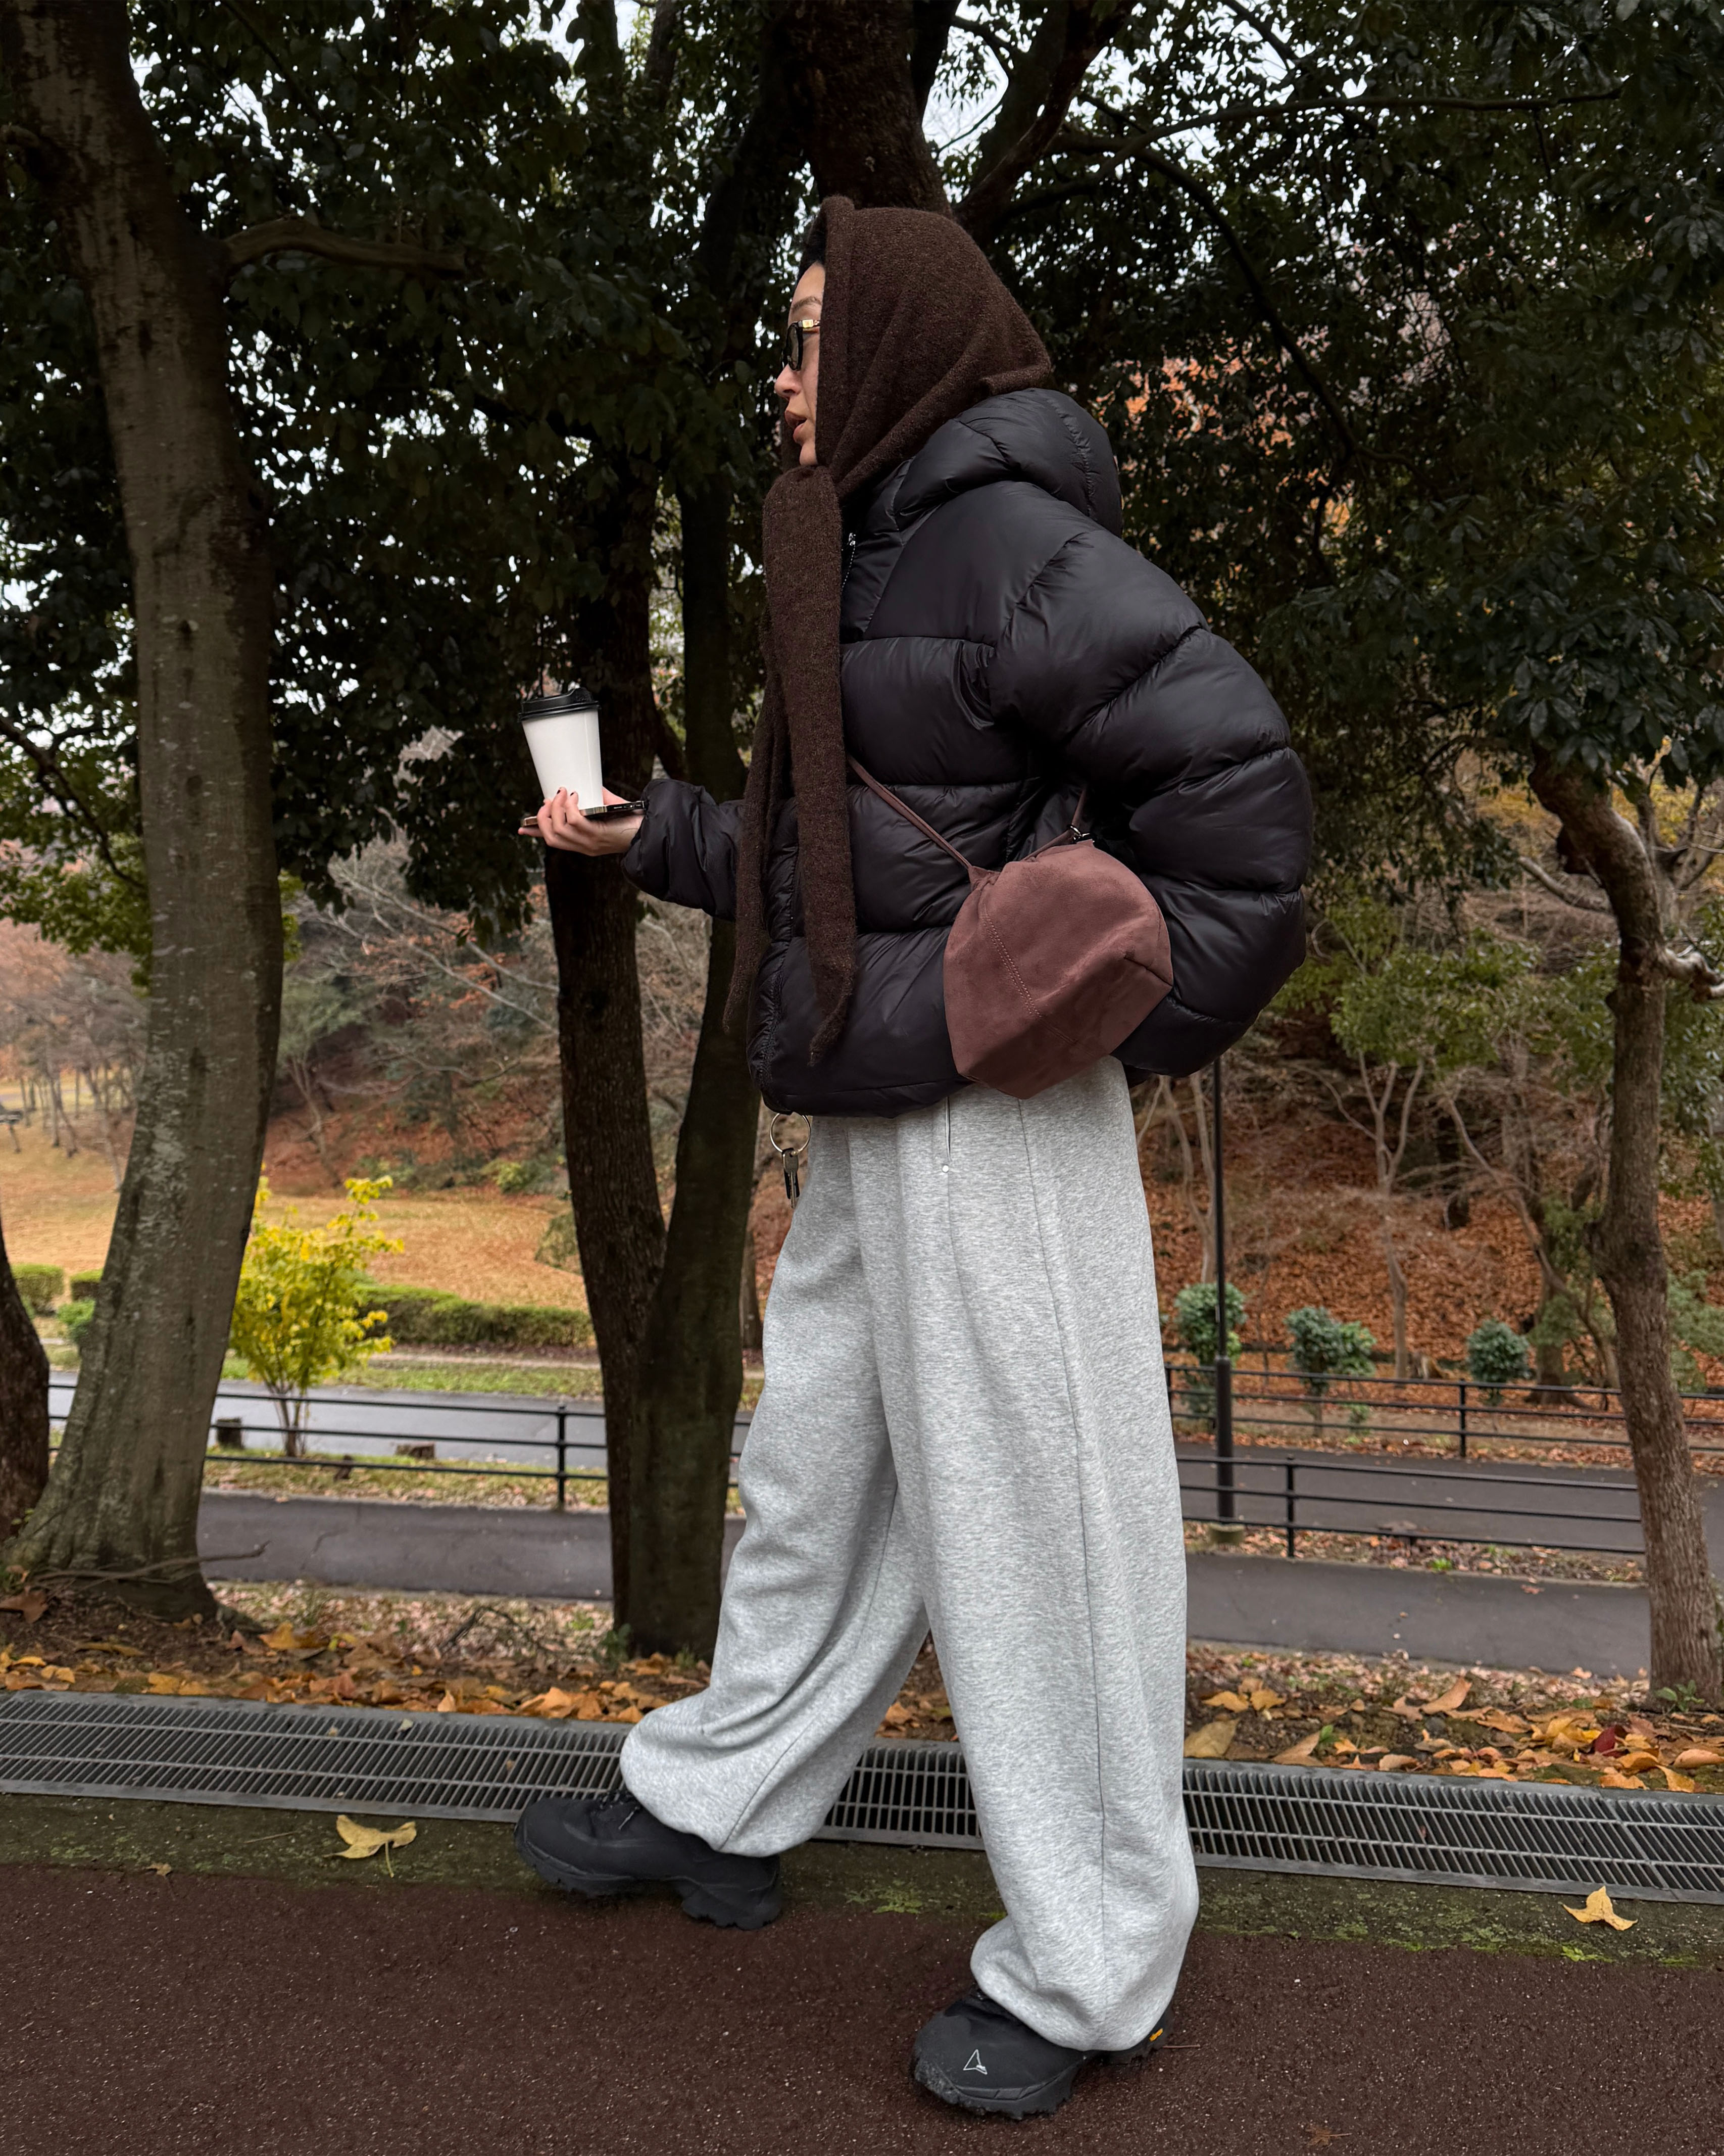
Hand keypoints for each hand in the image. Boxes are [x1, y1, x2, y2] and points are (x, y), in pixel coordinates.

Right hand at [518, 788, 643, 855]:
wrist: (652, 830)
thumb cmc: (633, 820)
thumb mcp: (608, 810)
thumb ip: (596, 799)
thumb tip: (586, 784)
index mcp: (583, 843)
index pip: (554, 840)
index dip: (536, 833)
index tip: (522, 827)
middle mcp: (584, 847)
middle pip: (551, 837)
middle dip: (543, 816)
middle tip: (549, 799)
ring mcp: (590, 844)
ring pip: (559, 830)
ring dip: (557, 808)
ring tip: (563, 792)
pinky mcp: (597, 836)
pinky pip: (574, 822)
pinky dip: (570, 807)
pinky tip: (575, 796)